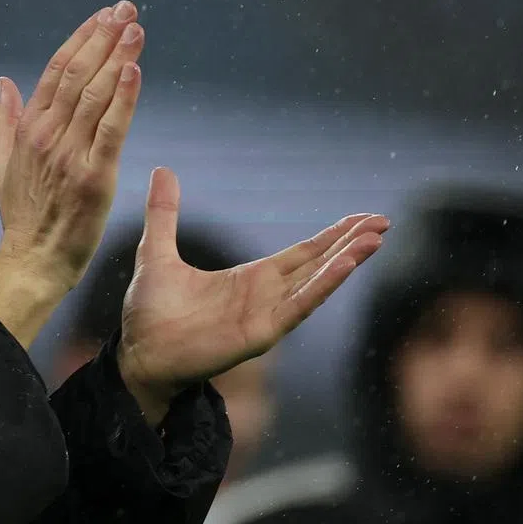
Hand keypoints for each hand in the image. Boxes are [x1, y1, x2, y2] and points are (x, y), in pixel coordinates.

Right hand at [0, 0, 144, 296]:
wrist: (32, 260)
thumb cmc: (21, 215)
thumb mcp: (1, 163)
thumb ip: (4, 120)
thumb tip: (3, 83)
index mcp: (30, 128)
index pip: (57, 71)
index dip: (81, 39)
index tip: (103, 16)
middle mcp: (49, 134)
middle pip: (79, 74)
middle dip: (104, 38)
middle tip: (127, 10)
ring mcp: (71, 154)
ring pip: (96, 94)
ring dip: (118, 58)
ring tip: (136, 28)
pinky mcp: (94, 176)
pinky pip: (111, 129)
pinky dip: (124, 98)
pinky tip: (134, 71)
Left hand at [118, 167, 389, 424]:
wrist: (138, 354)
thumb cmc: (149, 313)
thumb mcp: (157, 251)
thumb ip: (164, 213)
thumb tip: (162, 170)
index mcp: (249, 280)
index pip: (301, 254)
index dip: (332, 236)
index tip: (361, 218)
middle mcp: (264, 297)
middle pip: (318, 264)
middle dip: (350, 243)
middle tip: (384, 221)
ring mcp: (266, 316)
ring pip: (315, 283)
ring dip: (346, 261)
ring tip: (375, 238)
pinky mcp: (260, 334)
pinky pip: (298, 306)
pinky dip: (323, 285)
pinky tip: (345, 265)